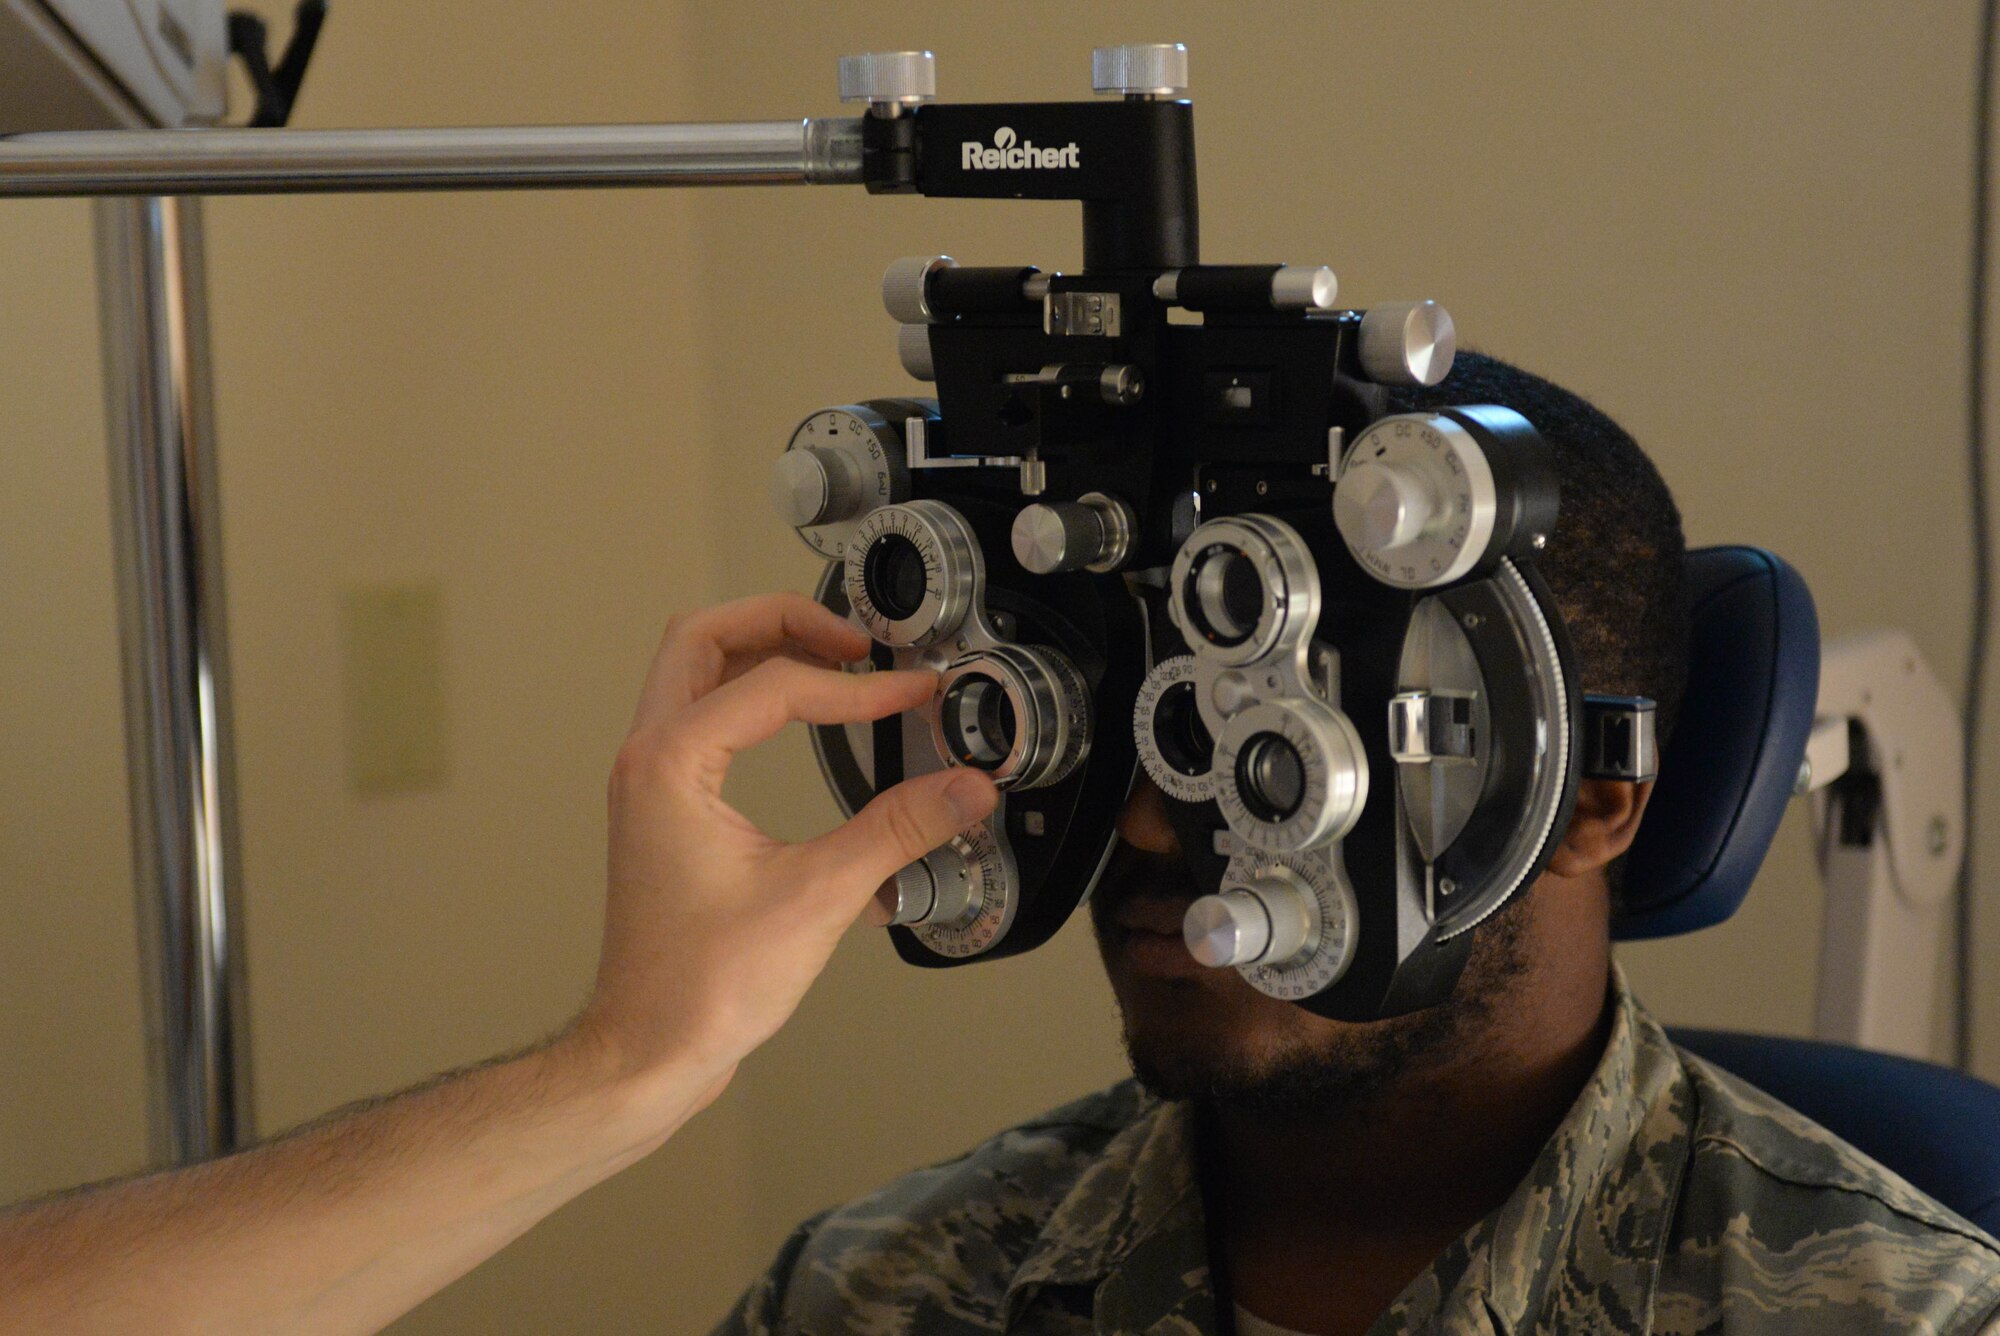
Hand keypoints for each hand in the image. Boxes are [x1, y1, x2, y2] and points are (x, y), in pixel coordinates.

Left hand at [575, 592, 996, 1122]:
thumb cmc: (704, 985)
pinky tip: (806, 721)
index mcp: (670, 763)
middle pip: (704, 636)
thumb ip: (897, 830)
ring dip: (764, 652)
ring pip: (694, 672)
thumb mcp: (819, 897)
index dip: (858, 687)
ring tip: (839, 664)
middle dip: (784, 620)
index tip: (917, 695)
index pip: (775, 684)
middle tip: (856, 641)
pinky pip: (702, 718)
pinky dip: (752, 698)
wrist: (649, 1050)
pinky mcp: (665, 810)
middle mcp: (647, 758)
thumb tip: (968, 786)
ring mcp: (650, 783)